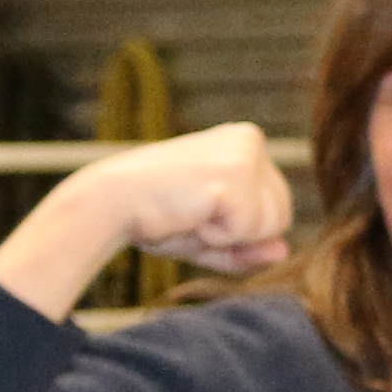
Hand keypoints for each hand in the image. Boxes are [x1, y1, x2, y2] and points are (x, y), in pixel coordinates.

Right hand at [0, 122, 289, 318]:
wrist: (107, 203)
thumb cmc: (154, 217)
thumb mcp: (210, 236)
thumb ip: (250, 245)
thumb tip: (284, 251)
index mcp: (246, 144)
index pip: (277, 210)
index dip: (239, 230)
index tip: (196, 211)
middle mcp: (251, 140)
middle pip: (282, 218)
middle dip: (238, 234)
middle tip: (190, 214)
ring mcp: (245, 153)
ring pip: (272, 227)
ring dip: (228, 235)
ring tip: (189, 212)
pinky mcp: (234, 172)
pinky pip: (248, 230)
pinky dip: (217, 236)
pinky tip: (187, 212)